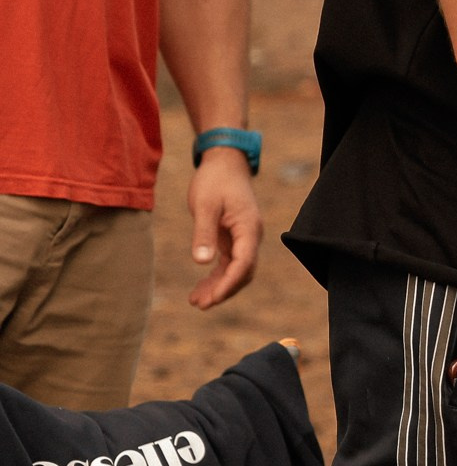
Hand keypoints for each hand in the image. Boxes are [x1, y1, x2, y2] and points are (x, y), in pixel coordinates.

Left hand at [188, 151, 261, 309]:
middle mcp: (251, 235)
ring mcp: (244, 237)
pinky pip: (229, 262)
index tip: (212, 299)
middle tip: (200, 304)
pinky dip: (217, 276)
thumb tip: (201, 263)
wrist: (224, 161)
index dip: (229, 283)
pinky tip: (201, 287)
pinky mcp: (234, 237)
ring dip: (219, 286)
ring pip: (237, 270)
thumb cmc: (215, 180)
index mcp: (248, 227)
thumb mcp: (204, 205)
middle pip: (244, 271)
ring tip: (196, 301)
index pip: (244, 262)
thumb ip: (203, 233)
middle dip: (224, 290)